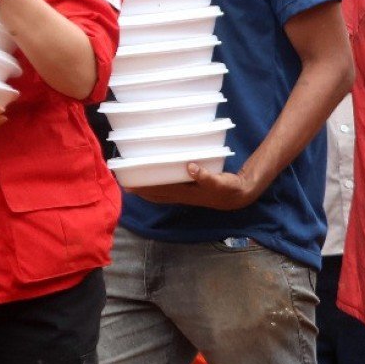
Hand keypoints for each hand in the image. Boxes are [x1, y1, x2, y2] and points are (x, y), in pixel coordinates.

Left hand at [131, 163, 264, 209]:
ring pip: (162, 194)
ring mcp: (187, 195)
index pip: (160, 192)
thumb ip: (206, 176)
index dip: (144, 189)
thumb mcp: (220, 182)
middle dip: (141, 191)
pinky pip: (169, 190)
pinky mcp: (191, 191)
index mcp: (187, 194)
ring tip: (135, 183)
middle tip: (125, 184)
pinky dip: (160, 186)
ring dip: (148, 190)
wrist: (239, 196)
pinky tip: (158, 179)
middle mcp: (183, 196)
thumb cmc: (229, 188)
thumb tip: (190, 167)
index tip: (129, 184)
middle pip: (156, 195)